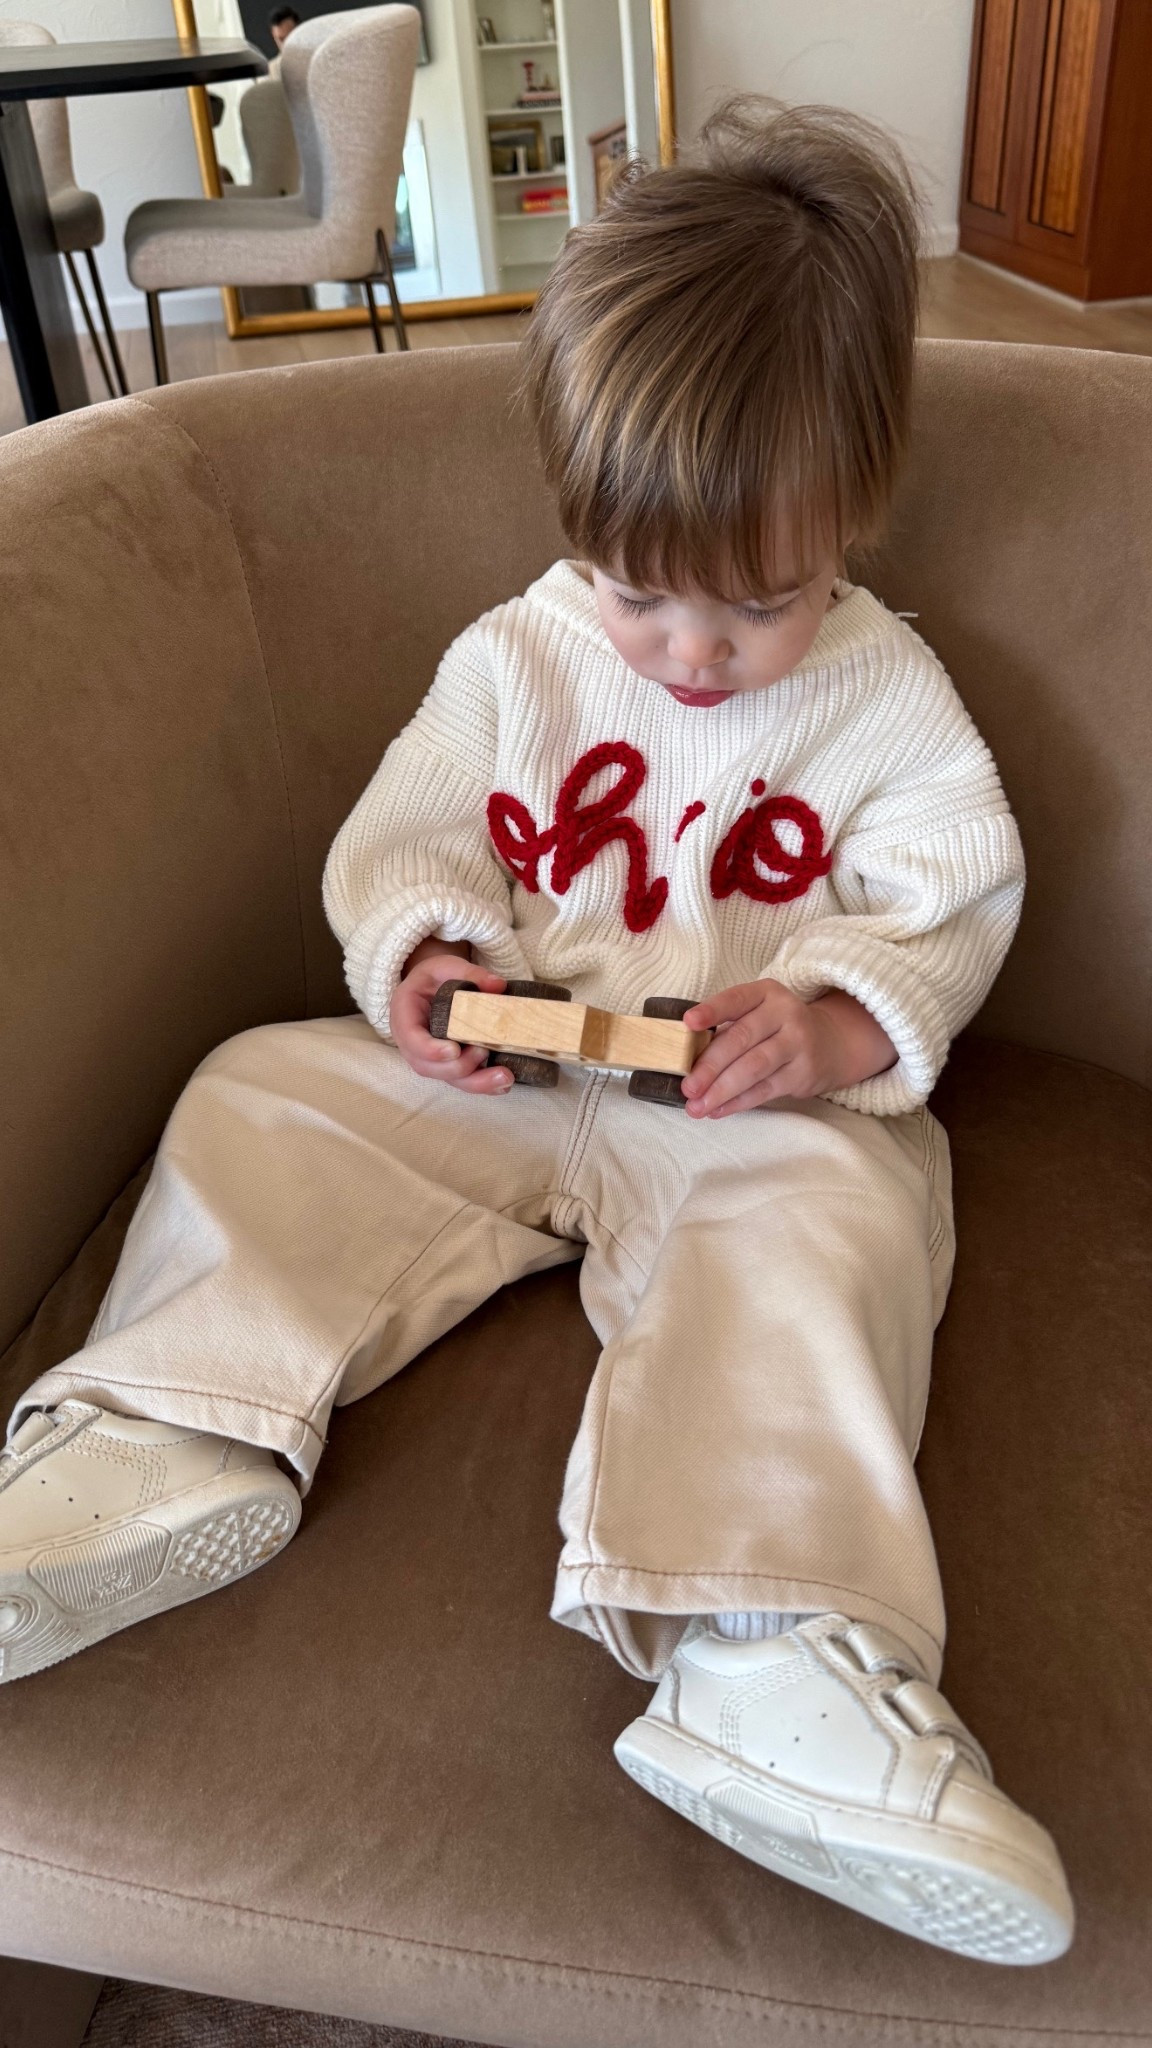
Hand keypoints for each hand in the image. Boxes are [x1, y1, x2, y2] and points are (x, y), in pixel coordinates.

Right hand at [391, 945, 512, 1093]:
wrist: (431, 988)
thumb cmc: (434, 977)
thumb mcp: (446, 966)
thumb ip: (470, 973)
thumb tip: (497, 985)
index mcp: (405, 1014)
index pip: (410, 1038)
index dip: (429, 1049)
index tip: (454, 1050)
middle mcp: (412, 1043)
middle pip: (428, 1067)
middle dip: (458, 1067)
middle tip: (483, 1052)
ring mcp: (429, 1058)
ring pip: (446, 1078)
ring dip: (475, 1083)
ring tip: (504, 1078)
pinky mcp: (447, 1064)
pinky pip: (461, 1080)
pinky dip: (482, 1084)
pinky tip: (503, 1084)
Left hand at [681, 981, 896, 1117]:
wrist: (831, 1044)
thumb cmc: (777, 1028)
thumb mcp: (758, 1014)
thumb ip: (728, 1028)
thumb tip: (687, 1060)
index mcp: (766, 993)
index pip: (736, 999)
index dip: (712, 1010)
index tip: (688, 1022)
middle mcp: (785, 1014)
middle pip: (741, 1039)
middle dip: (710, 1066)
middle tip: (687, 1087)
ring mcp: (797, 1044)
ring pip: (753, 1068)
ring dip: (721, 1090)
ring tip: (697, 1106)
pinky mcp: (802, 1073)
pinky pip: (765, 1090)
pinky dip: (738, 1102)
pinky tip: (718, 1111)